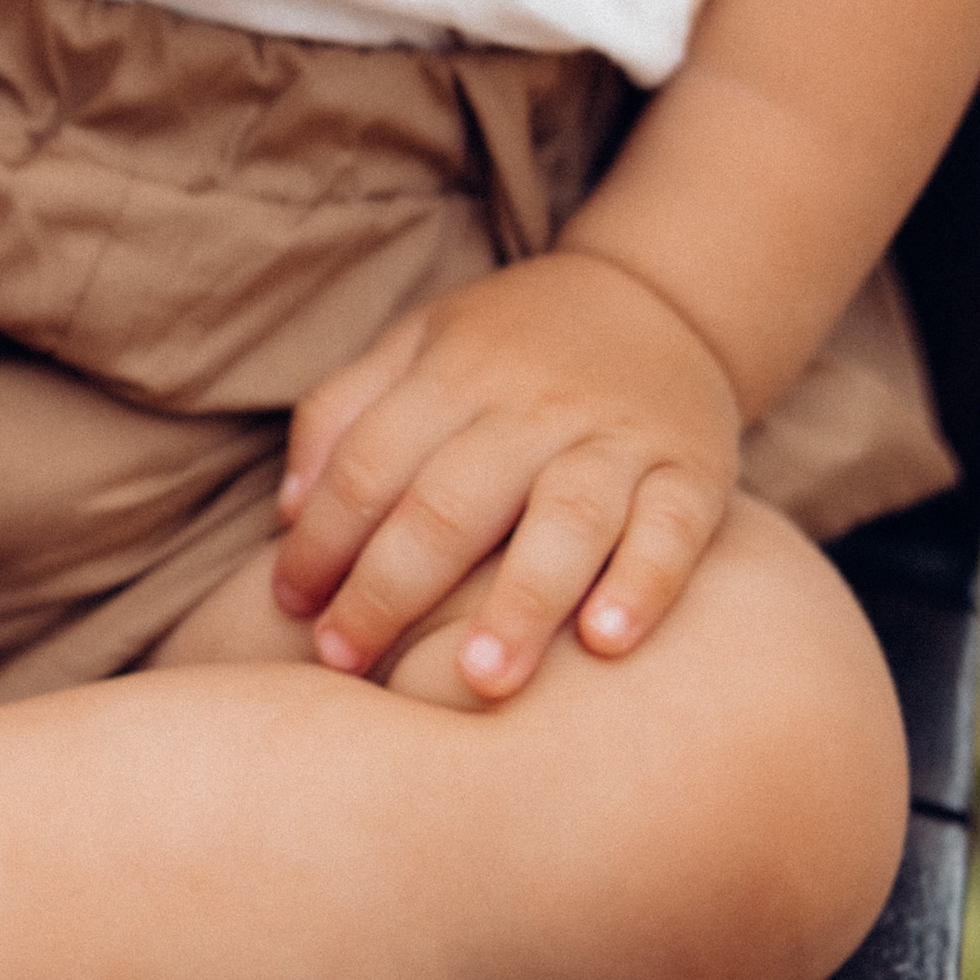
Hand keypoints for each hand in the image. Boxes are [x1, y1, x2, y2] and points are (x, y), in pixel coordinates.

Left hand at [272, 249, 740, 701]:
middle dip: (393, 586)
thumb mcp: (420, 342)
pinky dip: (643, 585)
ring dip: (521, 601)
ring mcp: (617, 440)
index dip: (323, 535)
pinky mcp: (692, 472)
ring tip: (481, 680)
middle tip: (348, 661)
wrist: (659, 298)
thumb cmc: (513, 344)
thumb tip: (287, 512)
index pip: (372, 459)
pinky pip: (672, 531)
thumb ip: (346, 411)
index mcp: (456, 374)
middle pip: (453, 500)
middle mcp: (534, 406)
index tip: (291, 606)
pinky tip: (608, 644)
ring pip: (566, 519)